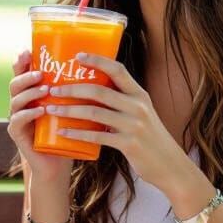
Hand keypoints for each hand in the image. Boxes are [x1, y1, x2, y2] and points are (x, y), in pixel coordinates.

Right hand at [7, 50, 72, 187]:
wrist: (58, 161)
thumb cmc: (68, 130)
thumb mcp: (73, 105)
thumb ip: (78, 88)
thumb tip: (104, 63)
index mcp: (31, 92)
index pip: (22, 72)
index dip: (21, 61)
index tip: (27, 51)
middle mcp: (21, 102)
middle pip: (15, 83)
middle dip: (26, 75)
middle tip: (41, 73)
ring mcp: (17, 118)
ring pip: (15, 100)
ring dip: (29, 92)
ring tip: (45, 89)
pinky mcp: (17, 134)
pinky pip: (17, 120)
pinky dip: (28, 114)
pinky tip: (40, 110)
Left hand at [43, 52, 189, 190]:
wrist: (170, 166)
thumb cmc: (150, 138)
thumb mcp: (141, 114)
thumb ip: (122, 102)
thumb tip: (92, 91)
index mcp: (139, 94)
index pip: (118, 70)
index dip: (98, 60)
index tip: (78, 55)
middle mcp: (138, 106)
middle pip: (99, 91)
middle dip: (72, 89)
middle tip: (53, 90)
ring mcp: (134, 125)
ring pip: (94, 113)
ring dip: (69, 111)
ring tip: (51, 110)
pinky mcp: (129, 144)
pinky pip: (97, 136)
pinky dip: (77, 134)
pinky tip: (63, 133)